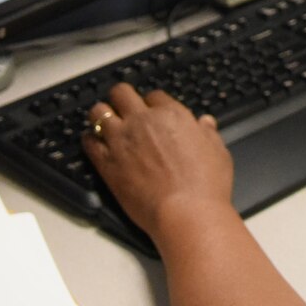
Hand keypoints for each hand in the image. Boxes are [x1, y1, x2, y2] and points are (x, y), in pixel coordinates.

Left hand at [83, 83, 234, 243]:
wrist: (186, 213)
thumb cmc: (206, 186)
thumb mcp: (218, 153)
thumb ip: (208, 134)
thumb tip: (205, 123)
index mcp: (172, 115)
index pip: (154, 96)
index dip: (152, 104)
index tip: (152, 113)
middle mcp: (143, 121)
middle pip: (121, 93)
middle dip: (122, 99)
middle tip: (124, 109)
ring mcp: (122, 140)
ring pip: (98, 112)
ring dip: (101, 116)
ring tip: (105, 124)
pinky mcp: (107, 163)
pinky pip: (88, 141)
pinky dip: (90, 140)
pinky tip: (95, 144)